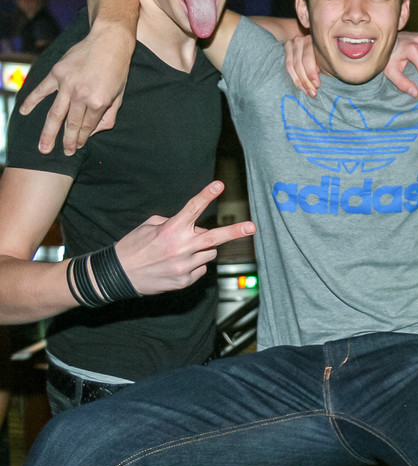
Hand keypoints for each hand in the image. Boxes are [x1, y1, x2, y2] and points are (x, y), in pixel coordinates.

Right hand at [19, 28, 132, 155]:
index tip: (75, 148)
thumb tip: (96, 132)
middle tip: (62, 154)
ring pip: (55, 114)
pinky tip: (24, 112)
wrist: (109, 41)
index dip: (81, 138)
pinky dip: (31, 101)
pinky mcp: (57, 73)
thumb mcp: (120, 94)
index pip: (88, 126)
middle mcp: (81, 95)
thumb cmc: (118, 69)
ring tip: (43, 148)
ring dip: (48, 132)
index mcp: (99, 102)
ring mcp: (67, 84)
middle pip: (71, 124)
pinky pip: (41, 90)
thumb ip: (109, 115)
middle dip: (67, 141)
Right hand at [114, 181, 254, 294]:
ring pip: (209, 253)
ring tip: (183, 251)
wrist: (117, 276)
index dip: (207, 195)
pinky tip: (177, 265)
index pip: (193, 208)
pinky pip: (201, 269)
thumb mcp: (149, 226)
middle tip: (252, 227)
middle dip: (235, 232)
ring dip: (203, 249)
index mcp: (171, 230)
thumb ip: (173, 222)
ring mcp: (184, 266)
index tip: (220, 185)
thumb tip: (194, 227)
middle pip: (214, 238)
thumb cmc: (133, 247)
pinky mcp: (184, 280)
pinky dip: (195, 265)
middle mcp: (180, 248)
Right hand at [284, 34, 320, 96]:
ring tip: (307, 91)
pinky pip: (288, 66)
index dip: (311, 73)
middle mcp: (300, 40)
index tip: (317, 85)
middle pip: (299, 63)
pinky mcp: (286, 47)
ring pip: (292, 66)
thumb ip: (320, 65)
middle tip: (312, 92)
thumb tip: (316, 79)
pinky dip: (294, 78)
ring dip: (299, 81)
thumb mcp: (324, 58)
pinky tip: (300, 86)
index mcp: (312, 40)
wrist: (312, 42)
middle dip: (306, 80)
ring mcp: (291, 43)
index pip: (308, 58)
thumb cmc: (323, 53)